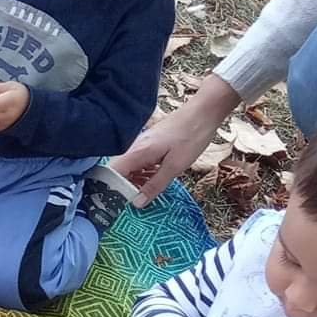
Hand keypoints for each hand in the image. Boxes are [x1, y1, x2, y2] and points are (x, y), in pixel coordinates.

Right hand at [111, 76, 241, 204]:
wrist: (204, 112)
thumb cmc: (191, 137)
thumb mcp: (174, 166)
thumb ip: (154, 185)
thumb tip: (137, 203)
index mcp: (137, 153)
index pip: (112, 174)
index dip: (112, 190)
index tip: (120, 205)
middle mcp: (135, 147)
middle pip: (120, 172)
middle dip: (125, 188)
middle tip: (137, 203)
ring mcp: (142, 144)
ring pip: (131, 167)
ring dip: (137, 181)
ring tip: (149, 193)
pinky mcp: (151, 143)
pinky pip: (140, 161)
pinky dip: (145, 172)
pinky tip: (156, 178)